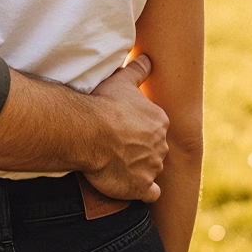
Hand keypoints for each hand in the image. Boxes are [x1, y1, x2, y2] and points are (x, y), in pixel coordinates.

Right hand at [80, 54, 168, 202]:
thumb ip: (138, 70)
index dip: (139, 129)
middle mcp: (161, 145)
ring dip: (140, 169)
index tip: (125, 129)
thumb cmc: (104, 104)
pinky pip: (150, 194)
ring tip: (119, 165)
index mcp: (160, 121)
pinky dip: (143, 191)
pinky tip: (130, 186)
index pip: (155, 127)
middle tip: (119, 147)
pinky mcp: (141, 187)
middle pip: (155, 149)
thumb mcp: (122, 80)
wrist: (90, 132)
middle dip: (141, 149)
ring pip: (152, 169)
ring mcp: (153, 167)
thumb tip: (148, 58)